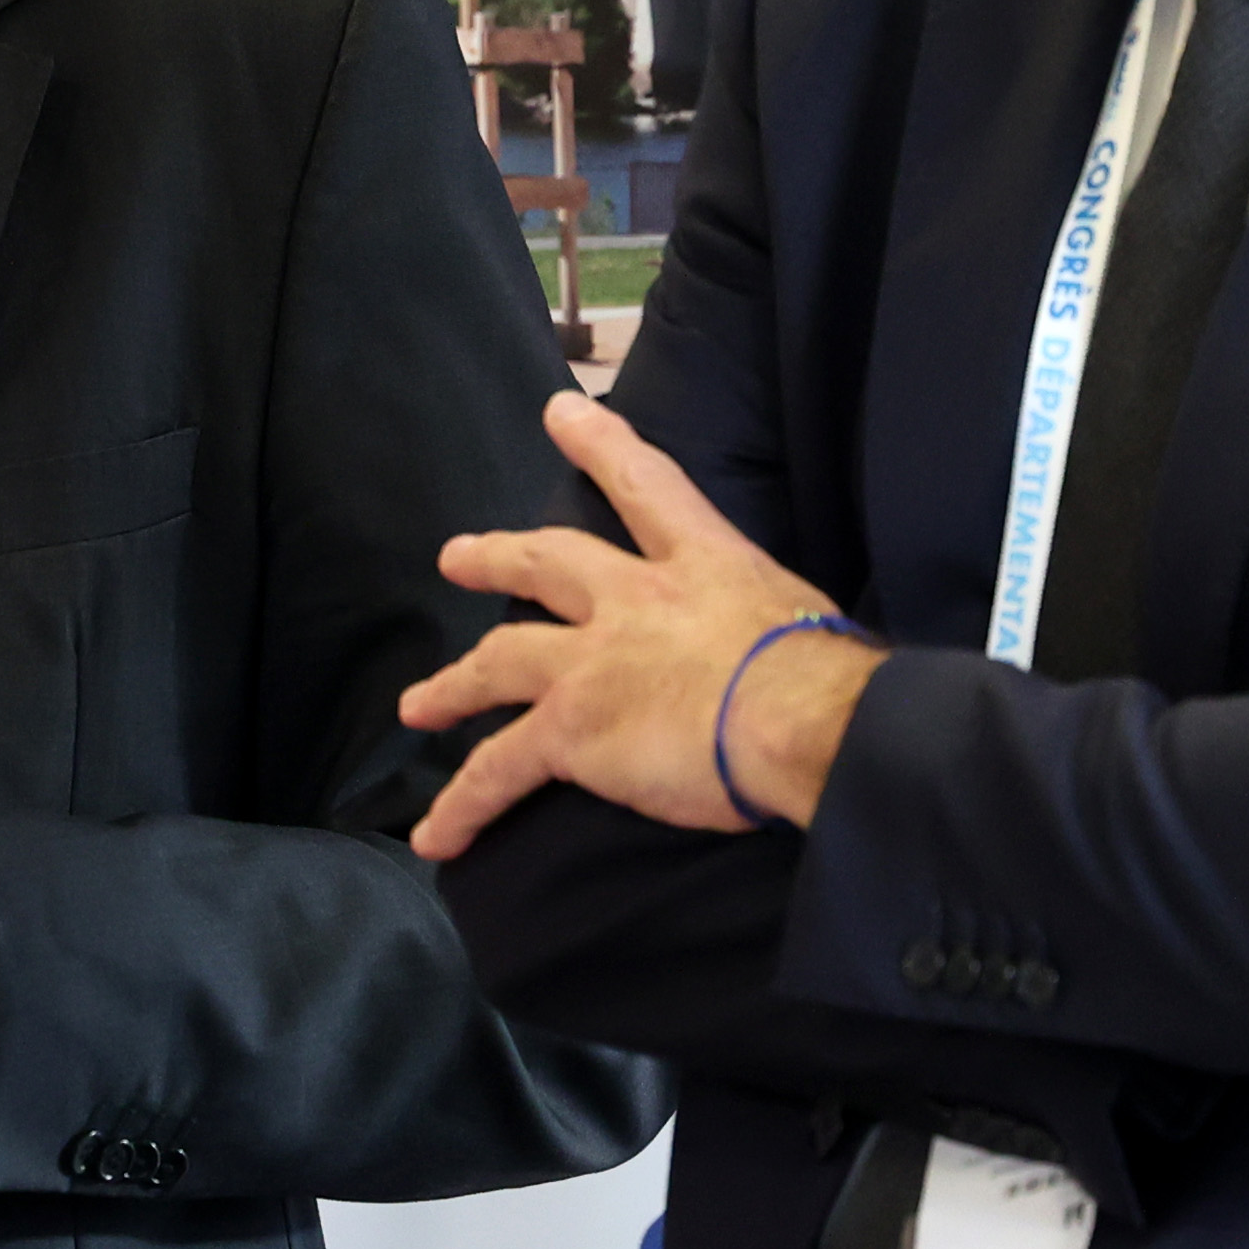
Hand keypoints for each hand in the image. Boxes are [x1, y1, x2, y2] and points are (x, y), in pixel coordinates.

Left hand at [400, 393, 880, 854]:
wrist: (804, 719)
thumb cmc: (832, 679)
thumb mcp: (809, 627)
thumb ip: (778, 637)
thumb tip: (804, 669)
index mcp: (705, 565)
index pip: (647, 488)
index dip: (602, 446)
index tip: (560, 410)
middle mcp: (635, 600)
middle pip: (546, 563)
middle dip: (497, 557)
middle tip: (453, 556)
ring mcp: (592, 662)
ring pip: (500, 663)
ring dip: (452, 686)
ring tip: (417, 704)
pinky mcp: (569, 729)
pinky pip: (497, 772)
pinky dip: (461, 806)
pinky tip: (433, 838)